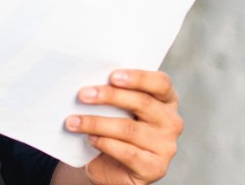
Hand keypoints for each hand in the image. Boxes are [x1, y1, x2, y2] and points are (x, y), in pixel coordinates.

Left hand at [64, 70, 182, 184]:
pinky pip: (128, 153)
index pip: (160, 83)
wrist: (112, 168)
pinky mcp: (155, 168)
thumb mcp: (117, 109)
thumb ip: (113, 95)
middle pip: (142, 103)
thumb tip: (90, 84)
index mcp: (166, 100)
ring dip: (97, 123)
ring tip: (74, 121)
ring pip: (129, 129)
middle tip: (83, 95)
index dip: (138, 78)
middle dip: (109, 96)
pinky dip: (105, 144)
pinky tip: (90, 139)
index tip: (112, 76)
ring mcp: (165, 146)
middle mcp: (171, 122)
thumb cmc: (114, 130)